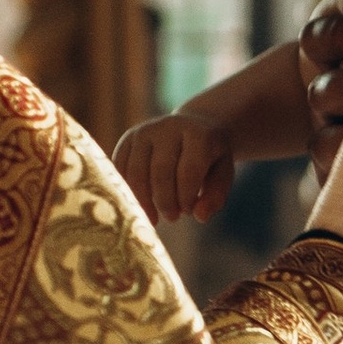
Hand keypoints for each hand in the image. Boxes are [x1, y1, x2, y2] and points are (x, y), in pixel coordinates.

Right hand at [115, 112, 233, 227]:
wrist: (195, 126)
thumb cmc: (210, 158)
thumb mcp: (222, 174)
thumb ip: (215, 196)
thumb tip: (199, 216)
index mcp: (199, 134)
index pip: (188, 171)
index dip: (186, 197)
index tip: (188, 211)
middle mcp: (169, 127)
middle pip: (160, 172)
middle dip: (165, 201)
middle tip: (172, 217)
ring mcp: (146, 131)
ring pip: (137, 171)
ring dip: (144, 200)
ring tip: (155, 217)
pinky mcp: (129, 138)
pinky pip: (120, 168)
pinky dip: (127, 190)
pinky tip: (140, 206)